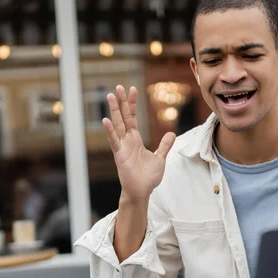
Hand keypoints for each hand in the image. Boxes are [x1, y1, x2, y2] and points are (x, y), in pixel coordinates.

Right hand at [104, 85, 175, 201]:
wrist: (142, 191)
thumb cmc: (148, 177)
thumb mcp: (160, 158)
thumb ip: (164, 145)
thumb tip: (171, 133)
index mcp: (136, 140)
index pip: (132, 118)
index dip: (132, 104)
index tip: (132, 89)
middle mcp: (127, 140)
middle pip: (123, 117)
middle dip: (121, 102)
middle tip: (118, 87)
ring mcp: (122, 147)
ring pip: (117, 125)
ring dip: (114, 110)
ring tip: (110, 96)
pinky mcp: (119, 155)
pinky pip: (114, 141)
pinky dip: (110, 131)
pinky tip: (105, 120)